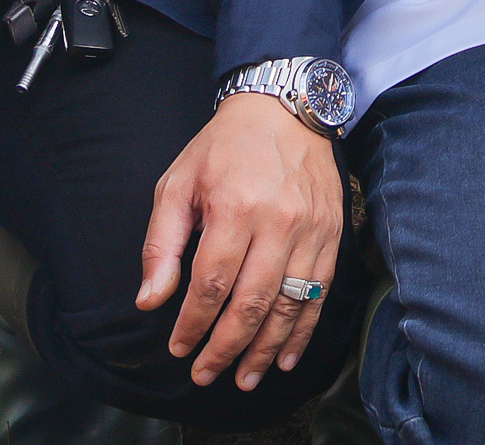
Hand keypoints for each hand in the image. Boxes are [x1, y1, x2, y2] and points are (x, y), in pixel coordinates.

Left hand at [138, 91, 343, 391]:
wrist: (286, 107)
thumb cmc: (224, 147)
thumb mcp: (178, 184)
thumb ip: (162, 244)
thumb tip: (152, 300)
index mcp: (234, 206)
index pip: (212, 282)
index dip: (193, 324)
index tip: (178, 348)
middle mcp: (278, 221)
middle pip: (252, 301)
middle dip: (226, 347)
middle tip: (206, 374)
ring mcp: (311, 229)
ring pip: (289, 304)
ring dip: (265, 348)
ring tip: (244, 377)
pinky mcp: (332, 232)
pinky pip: (319, 292)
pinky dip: (304, 329)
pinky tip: (286, 356)